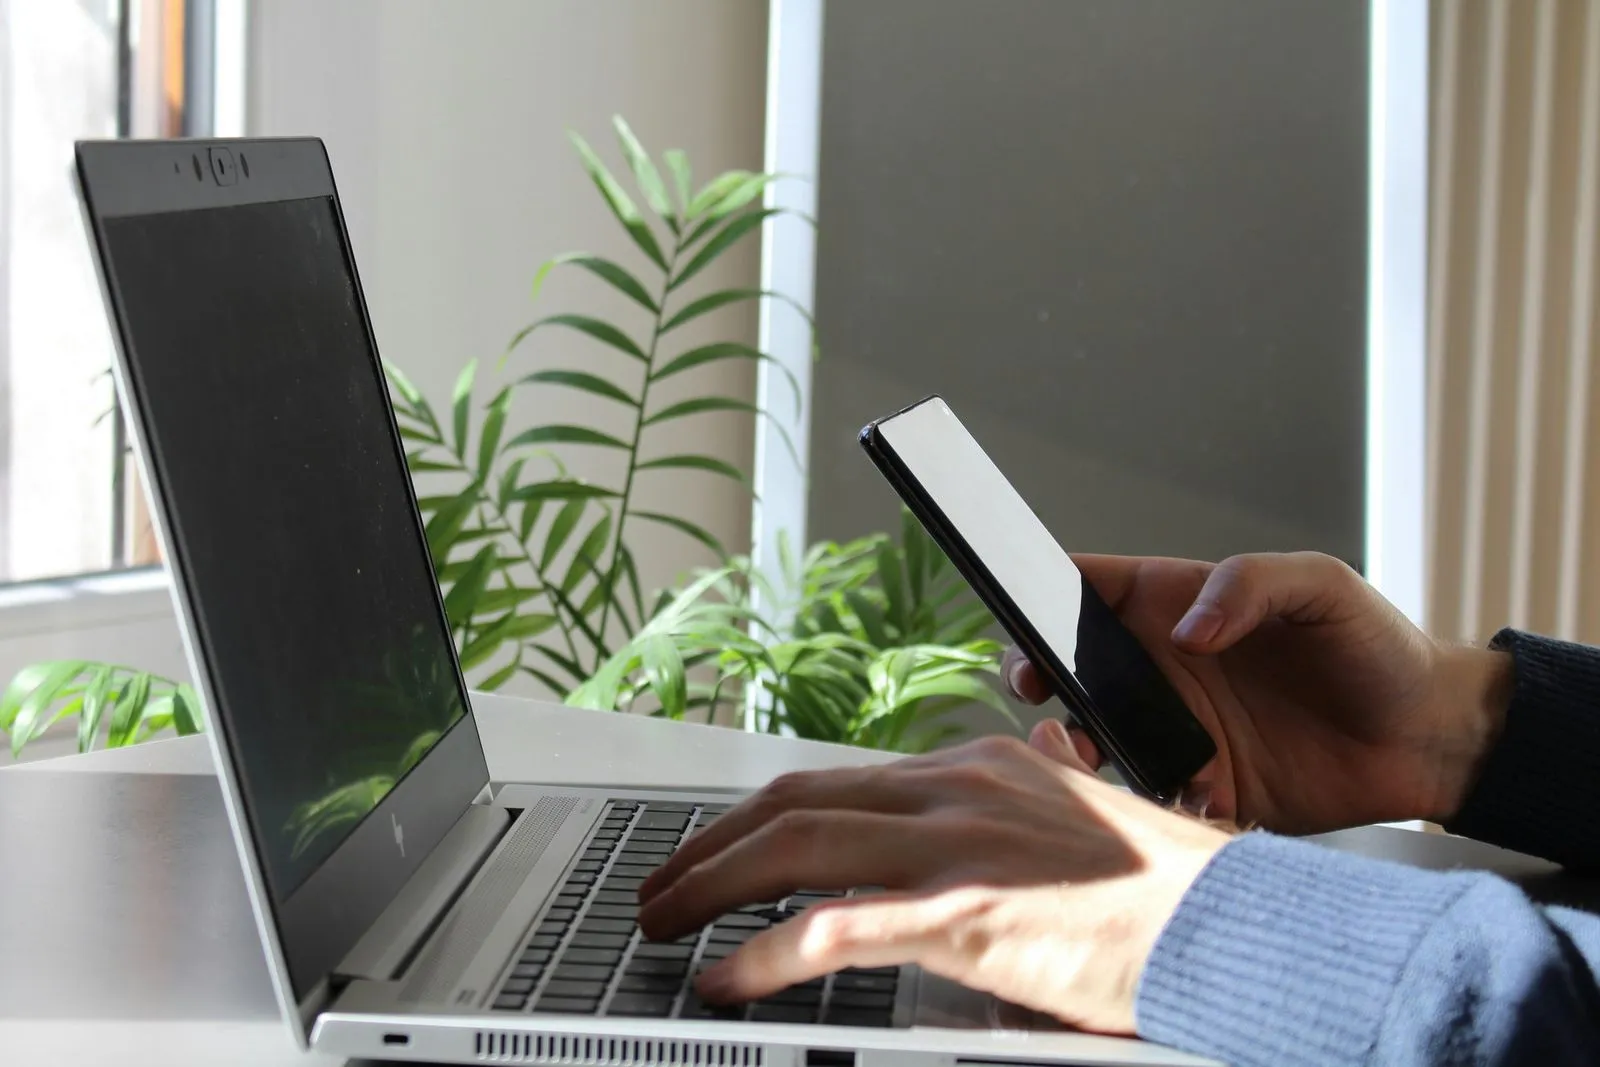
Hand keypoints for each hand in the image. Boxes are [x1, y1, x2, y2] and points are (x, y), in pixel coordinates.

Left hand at [636, 728, 1229, 1034]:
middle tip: (663, 882)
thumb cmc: (1163, 887)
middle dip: (711, 843)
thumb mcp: (1077, 812)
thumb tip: (1002, 770)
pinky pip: (834, 929)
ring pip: (796, 848)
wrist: (1229, 924)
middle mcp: (954, 791)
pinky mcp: (964, 916)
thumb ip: (1022, 793)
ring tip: (665, 922)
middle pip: (794, 801)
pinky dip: (764, 955)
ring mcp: (955, 848)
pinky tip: (729, 978)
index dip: (762, 814)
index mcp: (975, 768)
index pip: (838, 779)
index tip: (722, 844)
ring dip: (711, 886)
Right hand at [1006, 552, 1512, 833]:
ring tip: (1089, 760)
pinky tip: (1187, 797)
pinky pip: (1151, 800)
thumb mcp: (1323, 586)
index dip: (1045, 593)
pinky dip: (1149, 804)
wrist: (1432, 740)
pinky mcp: (1204, 789)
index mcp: (1179, 605)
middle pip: (1070, 668)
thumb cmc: (1379, 646)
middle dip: (1036, 678)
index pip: (1091, 588)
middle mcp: (1165, 668)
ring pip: (1094, 739)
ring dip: (1078, 750)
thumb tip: (1184, 629)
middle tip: (1038, 694)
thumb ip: (1249, 584)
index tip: (1021, 610)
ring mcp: (1179, 730)